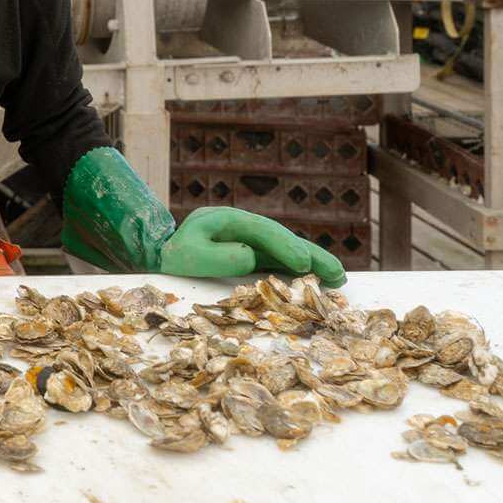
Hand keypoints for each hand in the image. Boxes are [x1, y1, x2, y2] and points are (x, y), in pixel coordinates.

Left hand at [160, 206, 347, 287]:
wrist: (163, 254)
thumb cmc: (173, 256)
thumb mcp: (188, 255)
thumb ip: (218, 256)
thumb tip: (251, 257)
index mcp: (228, 220)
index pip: (263, 232)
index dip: (285, 246)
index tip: (303, 263)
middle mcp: (245, 228)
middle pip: (284, 239)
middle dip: (311, 255)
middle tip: (337, 272)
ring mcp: (251, 240)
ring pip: (288, 251)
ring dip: (313, 263)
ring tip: (339, 278)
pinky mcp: (255, 254)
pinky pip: (282, 262)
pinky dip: (302, 271)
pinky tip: (321, 282)